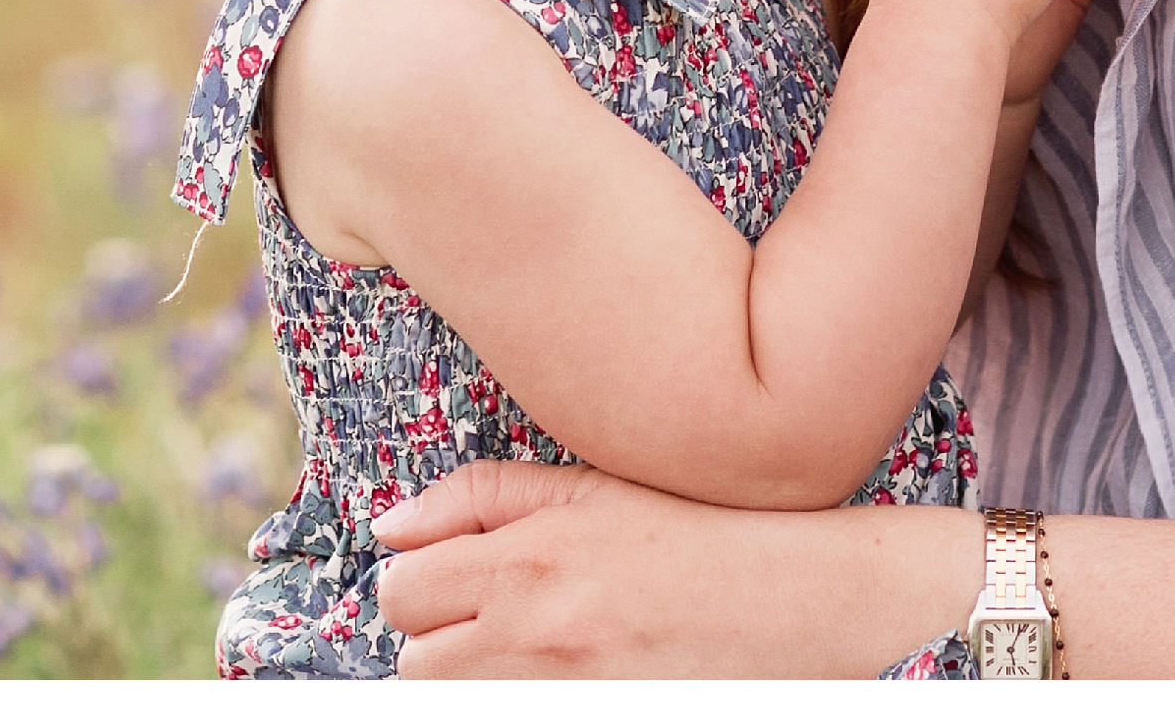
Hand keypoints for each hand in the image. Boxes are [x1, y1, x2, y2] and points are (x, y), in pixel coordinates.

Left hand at [375, 473, 900, 674]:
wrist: (783, 604)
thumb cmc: (688, 534)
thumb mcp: (587, 485)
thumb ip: (480, 496)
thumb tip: (391, 527)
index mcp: (526, 562)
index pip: (401, 592)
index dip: (415, 586)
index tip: (445, 581)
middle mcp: (531, 636)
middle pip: (412, 663)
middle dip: (436, 640)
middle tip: (487, 619)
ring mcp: (557, 692)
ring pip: (448, 701)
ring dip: (467, 677)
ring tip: (522, 649)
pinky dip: (510, 695)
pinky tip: (553, 672)